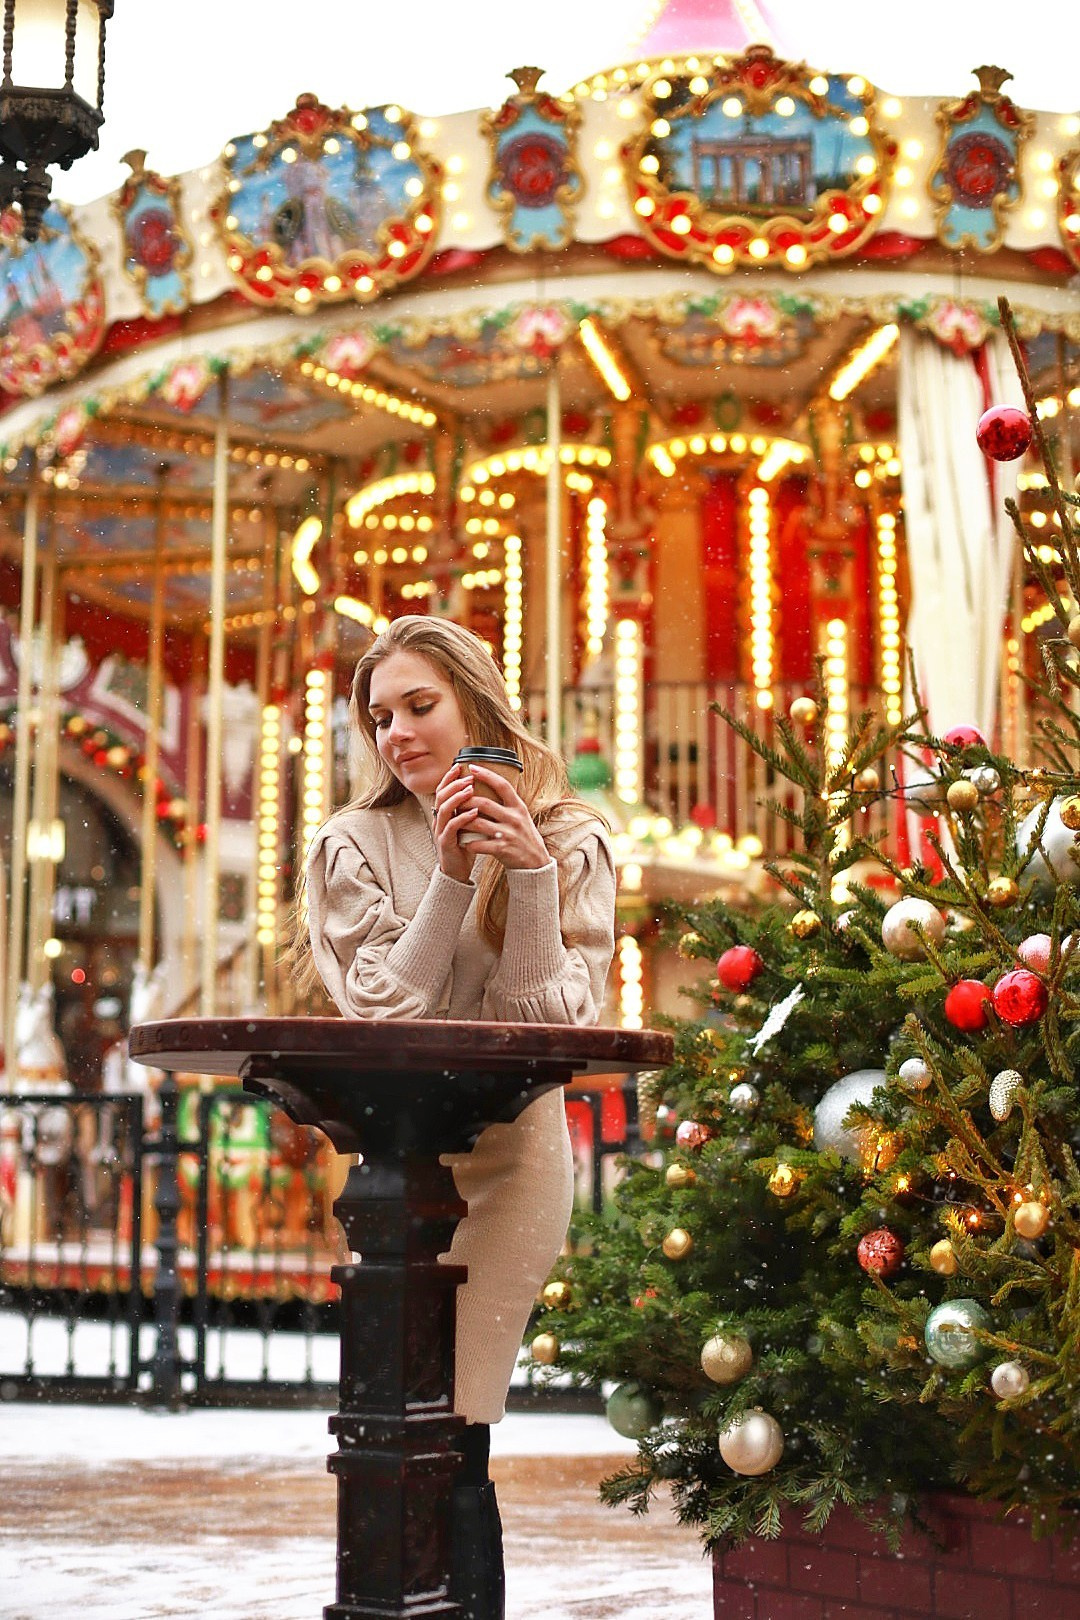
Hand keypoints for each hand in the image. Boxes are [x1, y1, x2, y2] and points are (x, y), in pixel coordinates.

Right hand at [433, 763, 479, 881]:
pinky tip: (473, 812)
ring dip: (457, 798)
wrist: (457, 871)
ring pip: (444, 809)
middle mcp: (439, 820)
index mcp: (443, 814)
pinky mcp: (445, 843)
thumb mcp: (465, 825)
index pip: (442, 790)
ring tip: (470, 790)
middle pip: (440, 796)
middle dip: (454, 784)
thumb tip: (483, 791)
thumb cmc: (464, 846)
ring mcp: (440, 831)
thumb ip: (468, 809)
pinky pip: (451, 828)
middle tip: (468, 777)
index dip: (449, 778)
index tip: (459, 766)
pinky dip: (462, 818)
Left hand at [462, 763, 549, 870]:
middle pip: (485, 803)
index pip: (502, 785)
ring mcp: (508, 834)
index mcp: (518, 807)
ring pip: (478, 823)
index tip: (472, 767)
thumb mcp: (521, 816)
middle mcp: (514, 818)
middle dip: (466, 800)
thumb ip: (507, 804)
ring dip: (463, 821)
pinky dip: (468, 842)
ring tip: (453, 819)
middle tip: (455, 799)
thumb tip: (491, 785)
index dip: (486, 775)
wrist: (535, 861)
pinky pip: (479, 844)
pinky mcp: (502, 849)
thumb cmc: (524, 836)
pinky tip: (462, 840)